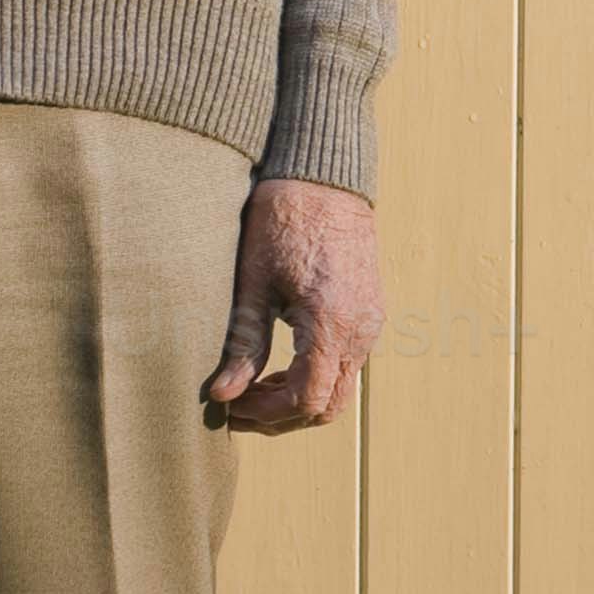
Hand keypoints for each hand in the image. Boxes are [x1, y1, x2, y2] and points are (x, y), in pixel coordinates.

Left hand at [204, 179, 384, 434]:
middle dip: (281, 417)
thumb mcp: (254, 282)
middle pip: (328, 406)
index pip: (306, 400)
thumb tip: (222, 395)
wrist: (324, 176)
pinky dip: (314, 377)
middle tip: (238, 408)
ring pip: (340, 388)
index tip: (231, 407)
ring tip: (253, 387)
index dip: (266, 414)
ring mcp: (371, 322)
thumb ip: (243, 343)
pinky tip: (280, 365)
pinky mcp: (370, 312)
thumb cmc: (284, 220)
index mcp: (332, 323)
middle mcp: (361, 329)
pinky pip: (347, 364)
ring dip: (298, 399)